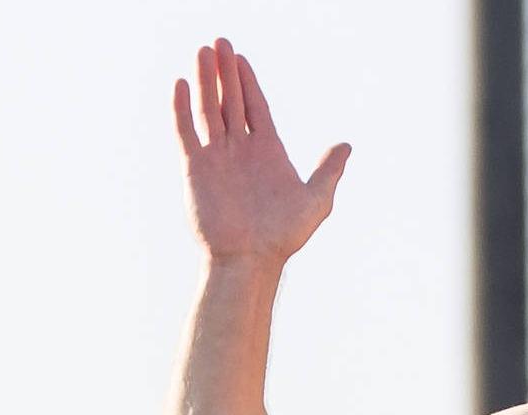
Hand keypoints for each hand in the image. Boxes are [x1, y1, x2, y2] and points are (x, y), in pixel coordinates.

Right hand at [172, 38, 351, 265]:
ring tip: (202, 51)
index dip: (248, 81)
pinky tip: (181, 84)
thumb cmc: (284, 235)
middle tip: (219, 42)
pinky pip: (187, 132)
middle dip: (225, 72)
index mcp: (266, 151)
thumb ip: (328, 169)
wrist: (251, 259)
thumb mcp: (316, 199)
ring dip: (205, 80)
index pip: (255, 106)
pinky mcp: (196, 168)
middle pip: (230, 100)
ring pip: (209, 109)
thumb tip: (346, 145)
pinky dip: (182, 108)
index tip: (240, 58)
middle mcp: (240, 149)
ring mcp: (217, 157)